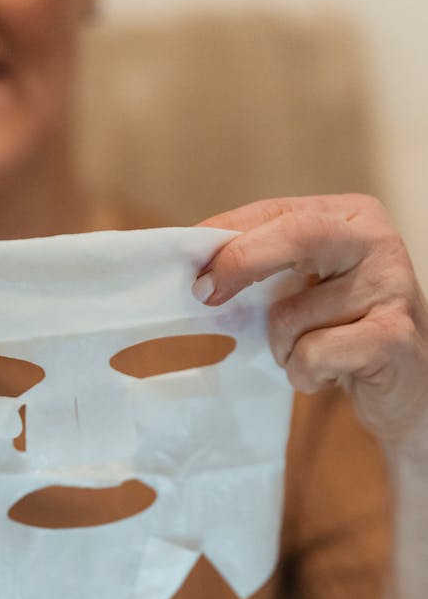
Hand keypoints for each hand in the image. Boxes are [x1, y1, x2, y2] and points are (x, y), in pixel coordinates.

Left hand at [193, 194, 427, 441]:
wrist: (409, 386)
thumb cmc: (345, 332)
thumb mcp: (307, 288)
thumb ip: (265, 268)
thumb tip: (199, 270)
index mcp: (350, 217)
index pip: (277, 212)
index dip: (227, 238)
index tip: (192, 269)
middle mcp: (375, 241)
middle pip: (295, 236)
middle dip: (241, 263)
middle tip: (206, 296)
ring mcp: (389, 286)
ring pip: (291, 315)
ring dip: (283, 349)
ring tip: (312, 354)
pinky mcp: (391, 336)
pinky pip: (312, 354)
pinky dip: (305, 374)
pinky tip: (330, 374)